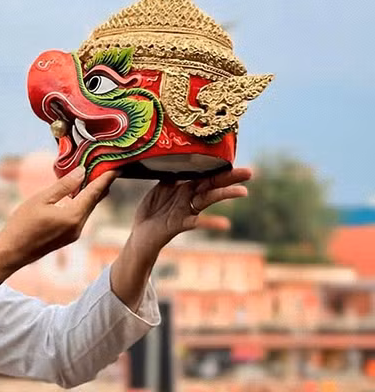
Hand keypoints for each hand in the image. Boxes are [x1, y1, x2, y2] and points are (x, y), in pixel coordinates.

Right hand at [0, 166, 114, 300]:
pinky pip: (80, 216)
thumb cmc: (22, 224)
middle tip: (105, 167)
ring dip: (90, 194)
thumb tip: (81, 171)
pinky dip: (82, 204)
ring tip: (93, 177)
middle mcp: (78, 226)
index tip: (116, 167)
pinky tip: (78, 194)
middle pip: (94, 201)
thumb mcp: (41, 199)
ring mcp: (74, 234)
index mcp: (73, 216)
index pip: (94, 193)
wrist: (12, 252)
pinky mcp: (69, 237)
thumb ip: (63, 186)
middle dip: (100, 185)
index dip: (105, 179)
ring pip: (87, 209)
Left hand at [130, 166, 251, 254]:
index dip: (219, 167)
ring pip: (208, 200)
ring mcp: (186, 210)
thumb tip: (180, 158)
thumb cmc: (153, 211)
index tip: (235, 159)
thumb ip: (172, 175)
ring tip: (243, 192)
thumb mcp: (161, 187)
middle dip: (230, 178)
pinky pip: (197, 222)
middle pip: (212, 185)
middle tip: (250, 172)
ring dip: (225, 195)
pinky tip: (226, 224)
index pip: (206, 174)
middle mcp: (189, 198)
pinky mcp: (180, 224)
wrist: (141, 233)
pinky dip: (211, 223)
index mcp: (185, 187)